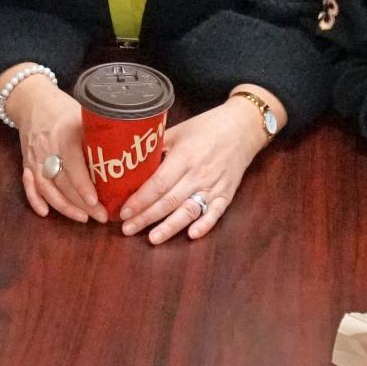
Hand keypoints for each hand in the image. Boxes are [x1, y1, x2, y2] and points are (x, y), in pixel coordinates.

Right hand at [6, 74, 105, 223]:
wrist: (32, 100)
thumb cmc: (64, 108)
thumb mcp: (85, 115)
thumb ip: (101, 134)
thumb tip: (134, 153)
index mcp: (65, 134)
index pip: (73, 165)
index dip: (83, 186)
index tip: (95, 202)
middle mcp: (47, 148)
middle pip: (62, 182)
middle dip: (81, 203)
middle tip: (102, 216)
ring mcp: (35, 157)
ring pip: (47, 188)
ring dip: (64, 207)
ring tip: (83, 218)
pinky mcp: (27, 163)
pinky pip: (29, 185)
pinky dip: (35, 201)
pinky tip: (46, 213)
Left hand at [119, 96, 265, 243]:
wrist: (242, 128)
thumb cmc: (207, 127)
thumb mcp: (178, 131)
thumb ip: (157, 147)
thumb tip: (132, 164)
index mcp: (184, 156)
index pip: (158, 183)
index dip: (140, 200)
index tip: (124, 212)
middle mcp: (198, 174)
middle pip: (168, 201)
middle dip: (146, 217)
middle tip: (127, 229)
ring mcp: (214, 186)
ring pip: (189, 211)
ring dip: (170, 227)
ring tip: (152, 238)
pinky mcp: (226, 194)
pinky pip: (215, 213)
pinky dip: (205, 225)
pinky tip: (192, 235)